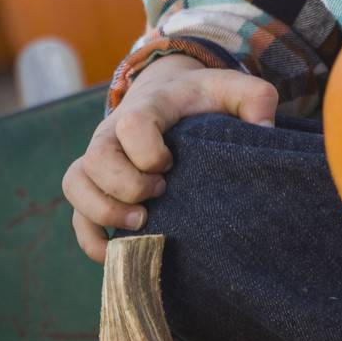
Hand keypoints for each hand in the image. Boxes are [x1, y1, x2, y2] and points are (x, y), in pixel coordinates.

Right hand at [62, 53, 278, 261]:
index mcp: (147, 107)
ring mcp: (99, 158)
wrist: (168, 91)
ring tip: (141, 223)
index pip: (132, 125)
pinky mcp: (95, 184)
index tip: (172, 163)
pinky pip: (76, 215)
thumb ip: (256, 98)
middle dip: (126, 185)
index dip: (148, 151)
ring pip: (76, 184)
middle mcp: (113, 131)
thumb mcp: (232, 87)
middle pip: (96, 158)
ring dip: (103, 211)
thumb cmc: (202, 96)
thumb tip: (265, 133)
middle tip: (160, 194)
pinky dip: (91, 239)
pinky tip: (116, 253)